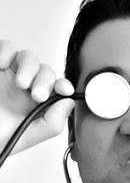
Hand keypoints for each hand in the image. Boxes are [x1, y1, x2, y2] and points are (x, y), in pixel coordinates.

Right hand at [0, 39, 74, 154]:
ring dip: (30, 67)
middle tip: (37, 95)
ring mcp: (8, 74)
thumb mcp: (28, 135)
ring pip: (28, 57)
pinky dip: (7, 51)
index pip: (56, 87)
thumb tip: (69, 102)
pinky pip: (5, 47)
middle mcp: (25, 87)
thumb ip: (53, 122)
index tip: (65, 90)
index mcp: (37, 103)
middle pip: (45, 70)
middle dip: (45, 81)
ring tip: (21, 83)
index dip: (64, 85)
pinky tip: (2, 66)